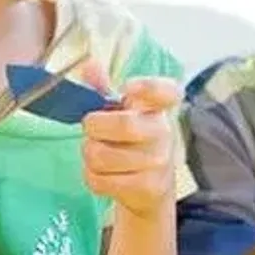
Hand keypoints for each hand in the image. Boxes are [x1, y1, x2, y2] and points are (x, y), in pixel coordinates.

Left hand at [80, 62, 180, 217]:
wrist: (149, 188)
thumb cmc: (130, 142)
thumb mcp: (120, 112)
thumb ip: (103, 88)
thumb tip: (89, 65)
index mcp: (156, 107)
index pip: (166, 91)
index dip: (148, 87)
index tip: (127, 88)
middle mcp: (163, 132)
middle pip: (124, 125)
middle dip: (94, 126)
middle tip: (91, 129)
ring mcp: (158, 162)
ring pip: (102, 155)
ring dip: (89, 154)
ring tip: (99, 153)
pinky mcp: (148, 188)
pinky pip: (99, 180)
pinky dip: (91, 176)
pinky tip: (104, 174)